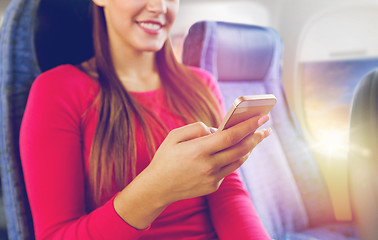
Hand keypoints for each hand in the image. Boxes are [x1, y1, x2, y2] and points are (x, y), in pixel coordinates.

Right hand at [114, 115, 270, 228]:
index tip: (261, 117)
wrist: (157, 188)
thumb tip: (216, 129)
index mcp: (199, 150)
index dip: (248, 126)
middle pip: (241, 149)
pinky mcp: (213, 186)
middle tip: (266, 128)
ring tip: (254, 138)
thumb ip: (196, 128)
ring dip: (248, 148)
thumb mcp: (174, 136)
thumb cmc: (165, 158)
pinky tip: (235, 151)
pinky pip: (228, 169)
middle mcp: (209, 165)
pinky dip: (233, 159)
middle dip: (256, 137)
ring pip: (238, 160)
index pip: (231, 136)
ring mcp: (212, 178)